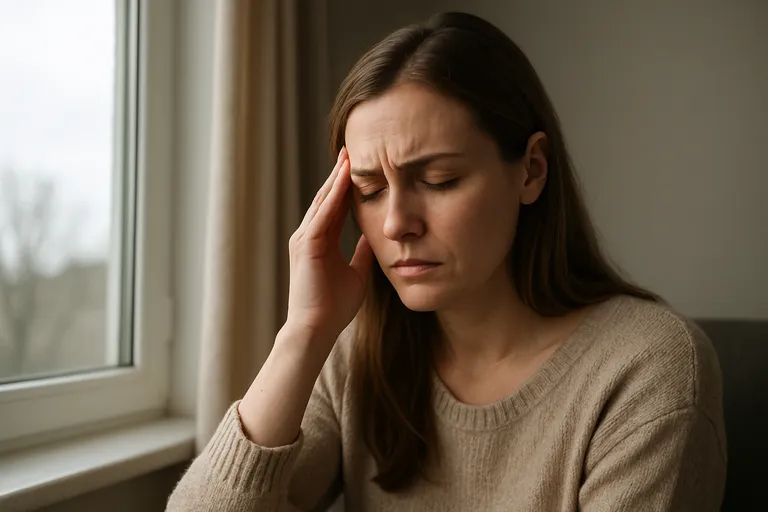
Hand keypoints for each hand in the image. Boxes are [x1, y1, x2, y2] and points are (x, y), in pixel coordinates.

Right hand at [284, 147, 373, 347]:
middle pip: (325, 198)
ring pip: (322, 201)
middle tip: (350, 149)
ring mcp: (304, 239)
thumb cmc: (334, 308)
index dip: (345, 186)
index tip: (358, 167)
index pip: (334, 207)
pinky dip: (333, 196)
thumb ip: (362, 253)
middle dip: (339, 174)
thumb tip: (374, 237)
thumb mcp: (356, 273)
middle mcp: (309, 236)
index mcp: (320, 242)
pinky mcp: (306, 246)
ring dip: (336, 178)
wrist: (316, 329)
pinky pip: (322, 215)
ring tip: (348, 156)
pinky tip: (344, 179)